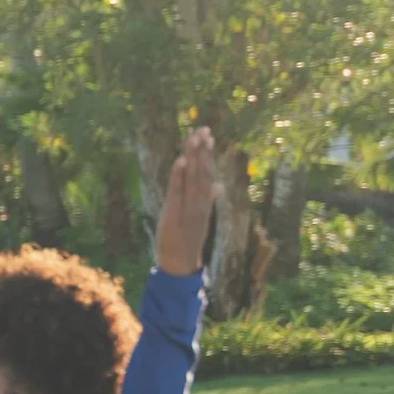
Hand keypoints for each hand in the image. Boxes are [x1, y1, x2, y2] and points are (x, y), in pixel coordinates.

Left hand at [156, 123, 216, 273]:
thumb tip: (219, 186)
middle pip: (201, 172)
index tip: (208, 136)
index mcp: (205, 203)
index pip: (207, 174)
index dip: (207, 155)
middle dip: (202, 151)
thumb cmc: (188, 241)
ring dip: (193, 157)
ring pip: (192, 179)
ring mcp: (188, 208)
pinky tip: (181, 161)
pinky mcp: (174, 213)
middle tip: (204, 129)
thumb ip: (209, 201)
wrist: (180, 264)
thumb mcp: (201, 220)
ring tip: (194, 138)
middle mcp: (199, 203)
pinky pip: (177, 191)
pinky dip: (179, 176)